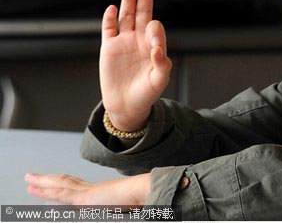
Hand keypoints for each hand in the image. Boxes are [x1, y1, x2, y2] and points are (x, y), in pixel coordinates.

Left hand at [25, 172, 150, 204]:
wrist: (147, 193)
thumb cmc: (141, 201)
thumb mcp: (125, 207)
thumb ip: (118, 206)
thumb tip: (121, 206)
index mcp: (101, 194)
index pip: (77, 187)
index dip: (63, 183)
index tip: (53, 181)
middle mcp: (93, 191)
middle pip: (66, 183)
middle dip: (49, 180)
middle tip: (33, 177)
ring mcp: (89, 193)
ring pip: (61, 185)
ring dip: (43, 182)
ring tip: (30, 180)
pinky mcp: (86, 198)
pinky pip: (64, 192)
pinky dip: (49, 190)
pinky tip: (37, 187)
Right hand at [100, 0, 171, 130]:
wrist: (127, 105)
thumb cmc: (147, 93)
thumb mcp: (159, 80)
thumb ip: (162, 65)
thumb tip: (159, 50)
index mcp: (154, 46)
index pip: (156, 29)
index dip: (155, 31)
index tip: (153, 45)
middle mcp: (139, 40)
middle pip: (143, 13)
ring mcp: (124, 42)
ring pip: (126, 16)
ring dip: (128, 0)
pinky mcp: (109, 48)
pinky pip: (109, 29)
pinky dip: (110, 19)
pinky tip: (112, 8)